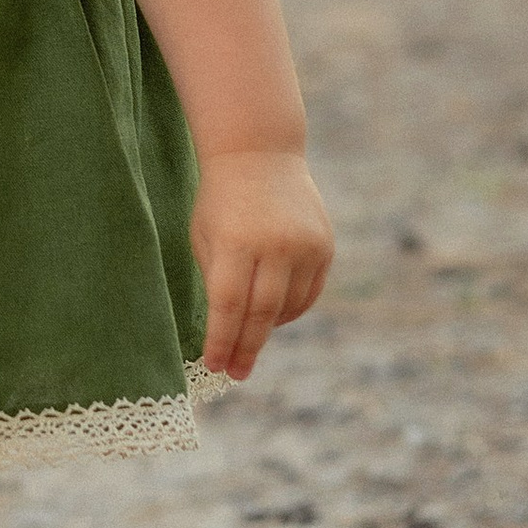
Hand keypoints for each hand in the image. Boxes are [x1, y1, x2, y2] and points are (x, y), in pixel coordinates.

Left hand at [192, 150, 332, 381]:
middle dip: (246, 348)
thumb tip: (227, 330)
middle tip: (236, 372)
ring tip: (249, 338)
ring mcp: (304, 245)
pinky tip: (274, 316)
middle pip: (261, 313)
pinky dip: (290, 310)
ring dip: (268, 328)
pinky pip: (308, 293)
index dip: (222, 340)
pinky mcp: (324, 246)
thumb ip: (217, 280)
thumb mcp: (204, 236)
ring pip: (288, 307)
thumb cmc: (220, 200)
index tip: (215, 365)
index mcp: (236, 242)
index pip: (228, 305)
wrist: (260, 154)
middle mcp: (274, 245)